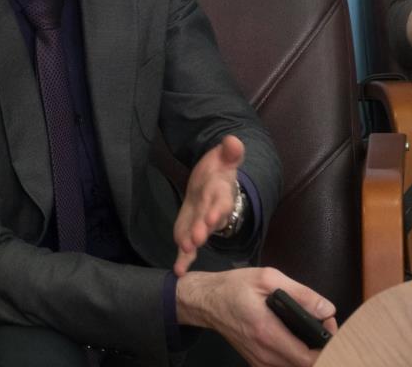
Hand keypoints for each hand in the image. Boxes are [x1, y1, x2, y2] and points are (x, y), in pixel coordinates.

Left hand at [173, 134, 244, 275]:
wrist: (213, 184)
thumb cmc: (218, 171)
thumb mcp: (223, 159)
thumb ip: (229, 152)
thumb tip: (234, 140)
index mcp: (221, 194)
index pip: (220, 202)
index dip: (216, 209)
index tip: (211, 217)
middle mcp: (213, 212)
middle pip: (208, 221)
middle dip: (203, 229)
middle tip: (196, 239)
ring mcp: (202, 224)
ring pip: (198, 235)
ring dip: (192, 244)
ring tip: (185, 251)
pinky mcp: (191, 231)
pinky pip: (188, 247)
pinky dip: (184, 260)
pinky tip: (178, 271)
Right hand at [176, 267, 336, 366]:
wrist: (205, 301)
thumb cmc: (233, 287)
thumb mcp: (266, 278)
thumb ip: (300, 293)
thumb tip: (327, 310)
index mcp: (267, 333)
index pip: (310, 358)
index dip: (328, 347)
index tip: (327, 325)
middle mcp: (264, 354)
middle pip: (307, 365)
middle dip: (322, 347)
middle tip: (320, 324)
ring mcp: (259, 362)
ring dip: (309, 352)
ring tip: (308, 329)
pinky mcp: (256, 363)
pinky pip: (284, 366)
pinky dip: (295, 356)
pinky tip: (294, 337)